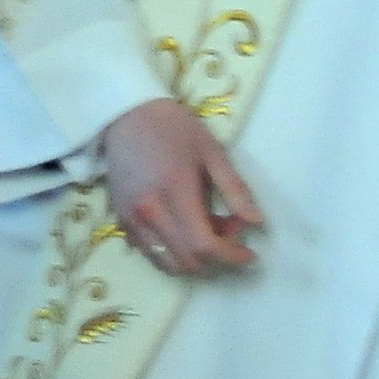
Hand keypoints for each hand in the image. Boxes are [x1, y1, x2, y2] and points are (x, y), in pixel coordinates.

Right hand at [101, 98, 262, 277]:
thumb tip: (256, 222)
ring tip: (206, 228)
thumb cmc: (174, 129)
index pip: (204, 246)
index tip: (249, 253)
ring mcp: (131, 219)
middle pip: (188, 262)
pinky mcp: (121, 221)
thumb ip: (235, 189)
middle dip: (216, 256)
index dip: (231, 256)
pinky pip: (150, 253)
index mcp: (175, 192)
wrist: (128, 115)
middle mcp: (150, 212)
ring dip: (194, 258)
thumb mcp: (212, 152)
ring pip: (167, 264)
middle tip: (229, 228)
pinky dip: (173, 251)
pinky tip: (183, 227)